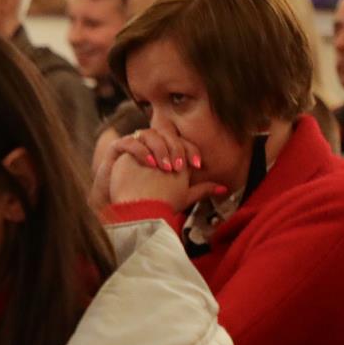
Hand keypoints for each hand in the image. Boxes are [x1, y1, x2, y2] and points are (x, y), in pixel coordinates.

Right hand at [105, 127, 221, 210]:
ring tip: (164, 167)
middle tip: (179, 167)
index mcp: (167, 152)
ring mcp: (135, 145)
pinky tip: (149, 164)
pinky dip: (141, 151)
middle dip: (176, 148)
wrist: (126, 210)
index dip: (191, 150)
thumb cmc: (153, 202)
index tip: (197, 166)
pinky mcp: (118, 149)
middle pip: (167, 134)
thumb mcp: (181, 196)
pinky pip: (129, 142)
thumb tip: (225, 189)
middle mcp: (152, 145)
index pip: (182, 141)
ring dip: (159, 149)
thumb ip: (200, 190)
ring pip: (149, 134)